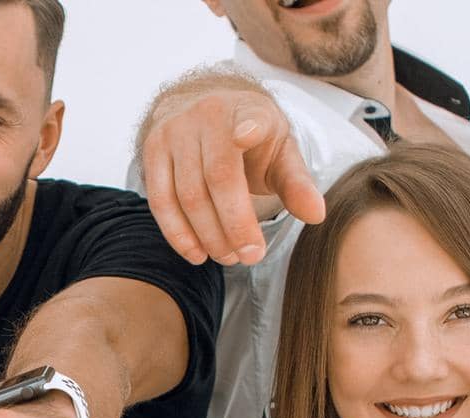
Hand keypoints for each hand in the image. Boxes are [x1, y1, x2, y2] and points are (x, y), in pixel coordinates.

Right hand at [140, 83, 325, 265]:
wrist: (204, 108)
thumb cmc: (249, 137)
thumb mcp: (279, 151)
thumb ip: (296, 183)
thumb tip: (317, 215)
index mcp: (247, 109)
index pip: (248, 118)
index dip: (247, 127)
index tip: (247, 134)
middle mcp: (207, 114)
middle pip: (217, 179)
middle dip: (234, 226)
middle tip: (250, 256)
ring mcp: (174, 131)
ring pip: (188, 196)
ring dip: (209, 236)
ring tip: (228, 257)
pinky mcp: (152, 151)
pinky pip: (161, 202)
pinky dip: (179, 234)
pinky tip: (197, 254)